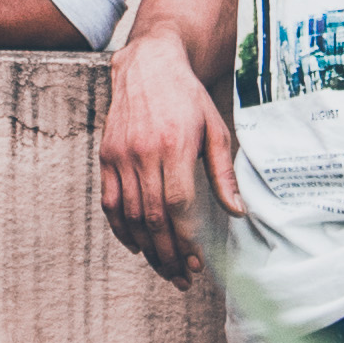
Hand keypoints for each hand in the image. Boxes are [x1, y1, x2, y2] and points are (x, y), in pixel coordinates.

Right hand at [97, 36, 242, 278]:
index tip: (198, 261)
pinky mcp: (106, 157)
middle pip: (152, 217)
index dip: (187, 238)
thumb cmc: (187, 98)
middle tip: (183, 276)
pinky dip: (121, 229)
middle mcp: (143, 153)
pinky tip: (137, 246)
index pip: (178, 204)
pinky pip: (109, 203)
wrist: (147, 66)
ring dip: (148, 249)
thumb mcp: (215, 129)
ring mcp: (120, 156)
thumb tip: (237, 211)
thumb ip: (224, 173)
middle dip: (169, 253)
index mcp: (174, 145)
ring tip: (165, 268)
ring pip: (129, 215)